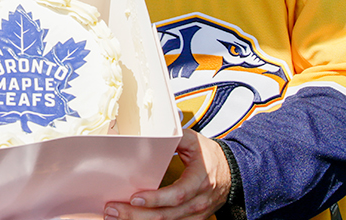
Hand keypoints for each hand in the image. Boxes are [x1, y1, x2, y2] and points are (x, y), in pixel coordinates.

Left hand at [104, 130, 231, 219]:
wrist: (233, 174)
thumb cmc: (211, 157)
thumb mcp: (195, 142)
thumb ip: (176, 137)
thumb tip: (153, 133)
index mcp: (200, 180)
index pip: (178, 194)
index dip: (156, 199)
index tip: (135, 198)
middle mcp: (198, 202)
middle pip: (166, 215)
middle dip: (137, 215)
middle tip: (112, 209)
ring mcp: (195, 215)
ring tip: (114, 216)